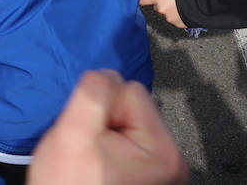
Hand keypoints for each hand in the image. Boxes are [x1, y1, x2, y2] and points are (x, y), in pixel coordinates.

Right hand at [28, 70, 188, 184]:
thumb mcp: (74, 134)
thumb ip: (93, 93)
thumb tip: (106, 72)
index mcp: (165, 150)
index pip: (130, 90)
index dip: (102, 107)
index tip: (94, 137)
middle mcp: (172, 160)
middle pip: (130, 106)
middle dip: (104, 122)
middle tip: (91, 151)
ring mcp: (161, 169)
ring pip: (125, 122)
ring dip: (104, 135)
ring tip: (93, 161)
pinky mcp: (148, 173)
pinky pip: (125, 140)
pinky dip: (108, 148)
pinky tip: (99, 166)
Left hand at [139, 0, 185, 29]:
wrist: (200, 0)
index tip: (137, 0)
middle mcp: (161, 9)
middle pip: (157, 8)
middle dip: (162, 5)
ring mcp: (169, 18)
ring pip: (167, 14)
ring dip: (172, 11)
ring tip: (181, 4)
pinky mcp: (177, 24)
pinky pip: (175, 20)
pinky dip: (178, 16)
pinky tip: (185, 11)